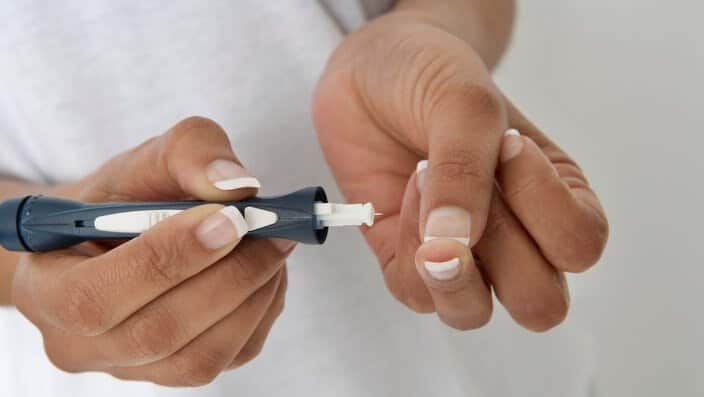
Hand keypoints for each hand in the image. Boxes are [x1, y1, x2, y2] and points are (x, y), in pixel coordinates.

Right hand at [12, 117, 293, 385]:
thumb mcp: (143, 161)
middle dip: (227, 276)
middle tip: (270, 230)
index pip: (96, 298)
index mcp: (46, 289)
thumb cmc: (124, 201)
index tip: (228, 217)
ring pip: (199, 358)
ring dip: (252, 296)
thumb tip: (236, 185)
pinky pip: (231, 356)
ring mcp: (132, 369)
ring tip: (272, 245)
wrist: (122, 238)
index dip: (168, 259)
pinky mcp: (180, 373)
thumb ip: (186, 153)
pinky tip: (266, 272)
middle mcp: (81, 345)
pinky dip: (261, 311)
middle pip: (156, 333)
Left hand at [313, 14, 607, 330]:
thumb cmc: (432, 76)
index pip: (580, 246)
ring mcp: (460, 254)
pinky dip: (405, 251)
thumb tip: (454, 246)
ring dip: (449, 264)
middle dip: (498, 247)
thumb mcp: (464, 102)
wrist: (371, 70)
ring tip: (426, 189)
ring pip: (472, 314)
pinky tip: (403, 195)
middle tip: (465, 181)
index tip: (508, 145)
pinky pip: (413, 293)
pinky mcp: (405, 259)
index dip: (544, 208)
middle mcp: (516, 237)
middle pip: (539, 303)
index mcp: (556, 196)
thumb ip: (467, 170)